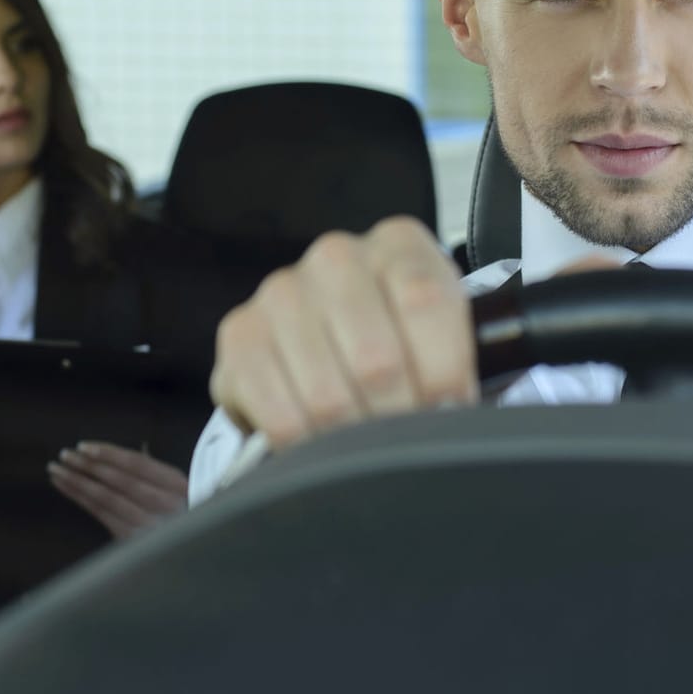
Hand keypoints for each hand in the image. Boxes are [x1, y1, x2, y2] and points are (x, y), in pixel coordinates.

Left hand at [48, 441, 187, 539]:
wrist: (195, 554)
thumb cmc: (187, 512)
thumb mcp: (182, 488)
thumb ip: (154, 473)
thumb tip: (122, 454)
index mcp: (179, 485)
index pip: (138, 464)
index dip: (109, 454)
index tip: (83, 447)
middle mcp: (165, 505)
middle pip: (119, 480)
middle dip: (88, 466)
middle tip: (64, 455)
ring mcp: (148, 526)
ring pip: (106, 499)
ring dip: (78, 482)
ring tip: (56, 471)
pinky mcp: (134, 541)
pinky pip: (102, 516)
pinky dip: (81, 500)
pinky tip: (66, 488)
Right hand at [208, 216, 478, 451]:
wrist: (329, 348)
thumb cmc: (398, 347)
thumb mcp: (442, 338)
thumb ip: (453, 363)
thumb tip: (450, 419)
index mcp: (398, 245)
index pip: (426, 303)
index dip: (444, 375)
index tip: (449, 412)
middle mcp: (336, 258)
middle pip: (376, 360)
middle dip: (396, 419)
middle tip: (403, 443)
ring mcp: (281, 292)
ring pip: (327, 396)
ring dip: (351, 441)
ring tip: (362, 448)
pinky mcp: (239, 334)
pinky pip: (278, 412)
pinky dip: (304, 445)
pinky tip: (318, 444)